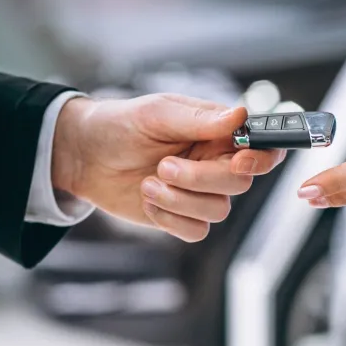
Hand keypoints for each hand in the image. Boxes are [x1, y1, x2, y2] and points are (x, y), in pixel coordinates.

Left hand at [53, 94, 285, 240]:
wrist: (83, 156)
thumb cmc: (121, 125)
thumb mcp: (158, 113)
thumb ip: (200, 119)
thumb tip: (240, 115)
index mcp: (219, 134)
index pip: (261, 149)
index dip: (261, 160)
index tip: (239, 162)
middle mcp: (216, 164)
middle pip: (240, 185)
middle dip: (201, 180)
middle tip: (164, 166)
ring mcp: (201, 193)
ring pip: (218, 211)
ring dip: (179, 200)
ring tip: (149, 183)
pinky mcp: (183, 217)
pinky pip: (197, 232)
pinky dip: (170, 219)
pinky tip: (149, 200)